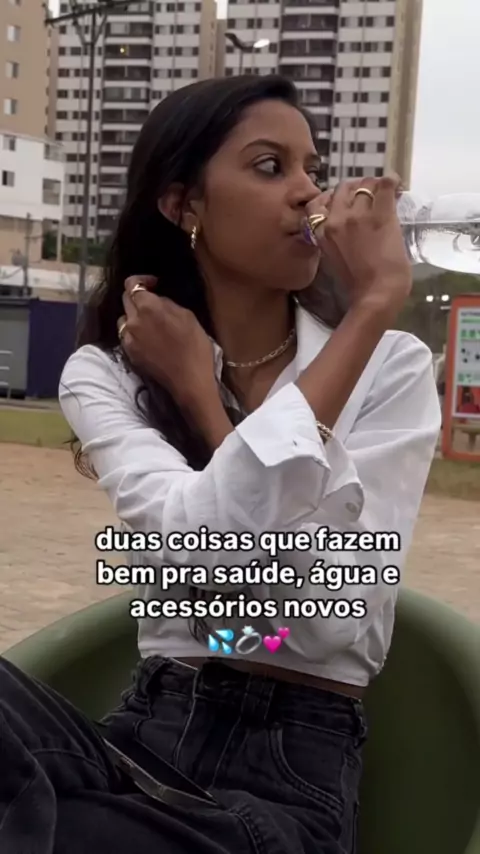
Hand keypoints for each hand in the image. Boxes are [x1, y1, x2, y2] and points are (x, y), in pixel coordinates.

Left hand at [118, 276, 216, 406]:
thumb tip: (157, 300)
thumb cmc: (195, 347)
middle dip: (137, 296)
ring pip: (123, 318)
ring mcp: (128, 338)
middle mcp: (133, 320)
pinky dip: (133, 332)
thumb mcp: (188, 316)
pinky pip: (125, 335)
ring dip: (133, 316)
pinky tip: (147, 338)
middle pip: (125, 299)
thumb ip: (168, 304)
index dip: (142, 280)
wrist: (189, 380)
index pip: (132, 284)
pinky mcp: (129, 353)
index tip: (154, 284)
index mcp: (148, 307)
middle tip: (152, 302)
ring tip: (148, 322)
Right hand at [307, 175, 411, 316]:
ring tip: (383, 191)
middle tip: (367, 194)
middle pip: (341, 188)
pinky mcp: (381, 215)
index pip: (317, 203)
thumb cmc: (356, 286)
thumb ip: (333, 241)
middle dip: (354, 189)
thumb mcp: (333, 260)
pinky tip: (396, 184)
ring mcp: (358, 215)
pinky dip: (391, 181)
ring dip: (373, 185)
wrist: (376, 295)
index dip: (331, 199)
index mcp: (321, 233)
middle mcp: (335, 219)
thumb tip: (345, 229)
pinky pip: (385, 185)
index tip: (344, 203)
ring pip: (363, 184)